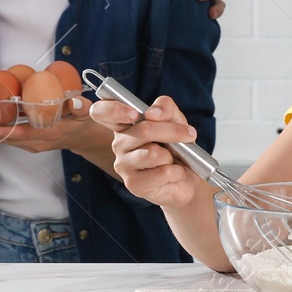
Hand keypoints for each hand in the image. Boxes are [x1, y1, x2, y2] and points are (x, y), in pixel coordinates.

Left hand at [0, 97, 110, 157]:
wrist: (83, 137)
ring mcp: (31, 144)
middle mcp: (37, 142)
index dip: (3, 132)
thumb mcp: (86, 113)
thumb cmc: (83, 122)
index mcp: (49, 134)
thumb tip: (74, 102)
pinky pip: (8, 138)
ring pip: (5, 139)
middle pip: (8, 138)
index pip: (23, 135)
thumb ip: (80, 107)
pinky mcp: (27, 142)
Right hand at [90, 93, 199, 208]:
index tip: (135, 114)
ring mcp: (123, 164)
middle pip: (144, 130)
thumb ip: (165, 108)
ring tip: (172, 160)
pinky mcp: (133, 183)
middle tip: (190, 134)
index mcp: (124, 124)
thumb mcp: (176, 120)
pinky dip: (176, 171)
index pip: (101, 111)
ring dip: (172, 156)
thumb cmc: (177, 147)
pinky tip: (174, 174)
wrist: (187, 179)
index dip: (113, 110)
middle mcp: (118, 143)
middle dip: (173, 131)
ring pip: (153, 153)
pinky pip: (161, 172)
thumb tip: (153, 113)